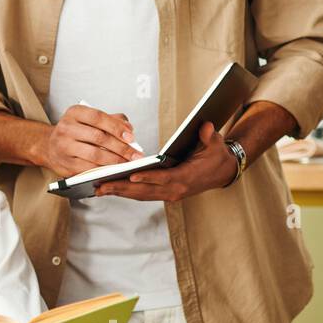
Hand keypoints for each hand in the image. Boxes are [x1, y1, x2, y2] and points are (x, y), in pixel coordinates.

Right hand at [37, 104, 143, 176]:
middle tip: (135, 154)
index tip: (131, 136)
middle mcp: (66, 128)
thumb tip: (129, 128)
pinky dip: (103, 170)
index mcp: (74, 113)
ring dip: (115, 160)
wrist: (49, 146)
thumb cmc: (75, 131)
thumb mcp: (89, 119)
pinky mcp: (65, 163)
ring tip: (127, 163)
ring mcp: (64, 146)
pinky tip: (113, 170)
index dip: (116, 127)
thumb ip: (111, 120)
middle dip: (121, 147)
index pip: (98, 118)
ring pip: (94, 154)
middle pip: (98, 137)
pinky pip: (88, 168)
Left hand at [96, 121, 235, 201]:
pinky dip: (126, 192)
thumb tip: (205, 126)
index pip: (164, 178)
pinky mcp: (165, 194)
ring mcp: (170, 194)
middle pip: (145, 191)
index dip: (147, 178)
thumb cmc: (216, 156)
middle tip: (101, 186)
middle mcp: (176, 190)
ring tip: (99, 189)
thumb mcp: (215, 144)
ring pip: (141, 195)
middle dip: (122, 189)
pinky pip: (143, 195)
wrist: (222, 171)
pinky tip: (111, 188)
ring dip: (120, 193)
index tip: (130, 176)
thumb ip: (209, 136)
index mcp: (187, 177)